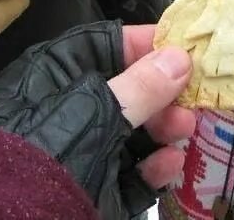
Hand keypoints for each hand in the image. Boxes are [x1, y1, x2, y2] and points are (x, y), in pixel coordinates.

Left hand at [0, 21, 194, 217]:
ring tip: (184, 133)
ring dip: (163, 131)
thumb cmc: (43, 155)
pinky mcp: (91, 189)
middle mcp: (68, 110)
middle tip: (190, 102)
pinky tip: (168, 166)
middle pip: (127, 90)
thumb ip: (141, 86)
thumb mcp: (93, 112)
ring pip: (132, 133)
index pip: (106, 44)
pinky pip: (129, 172)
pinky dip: (152, 169)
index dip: (147, 45)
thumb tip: (179, 57)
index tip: (186, 49)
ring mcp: (80, 152)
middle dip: (163, 95)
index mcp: (56, 76)